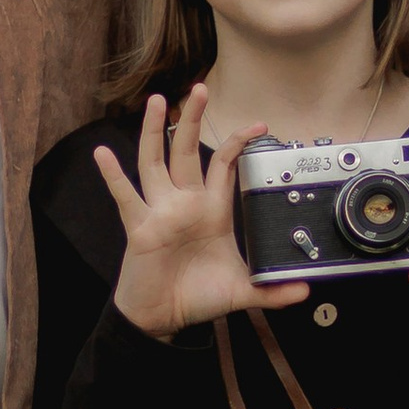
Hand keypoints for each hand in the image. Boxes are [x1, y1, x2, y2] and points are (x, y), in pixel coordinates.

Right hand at [92, 87, 305, 338]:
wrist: (165, 319)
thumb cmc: (197, 298)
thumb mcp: (242, 292)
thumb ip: (273, 291)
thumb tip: (306, 291)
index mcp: (211, 211)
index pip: (223, 166)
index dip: (239, 144)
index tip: (261, 126)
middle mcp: (184, 204)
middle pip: (187, 151)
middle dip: (193, 120)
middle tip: (199, 89)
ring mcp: (160, 212)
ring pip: (155, 162)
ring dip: (154, 132)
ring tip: (157, 101)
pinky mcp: (139, 227)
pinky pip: (125, 197)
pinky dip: (112, 176)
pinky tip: (102, 154)